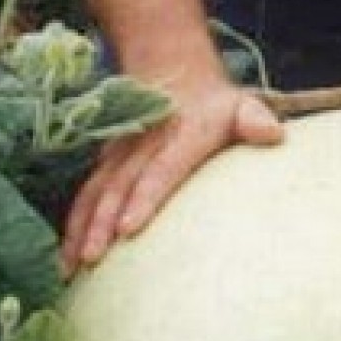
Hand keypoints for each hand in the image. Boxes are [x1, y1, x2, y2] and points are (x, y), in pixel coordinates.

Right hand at [61, 81, 283, 275]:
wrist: (176, 74)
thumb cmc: (219, 107)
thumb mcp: (244, 105)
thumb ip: (255, 120)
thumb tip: (273, 133)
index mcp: (182, 135)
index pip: (162, 168)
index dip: (145, 197)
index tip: (129, 228)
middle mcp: (145, 145)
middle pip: (120, 186)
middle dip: (104, 222)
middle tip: (94, 258)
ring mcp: (121, 154)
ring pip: (96, 192)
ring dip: (82, 228)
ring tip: (73, 266)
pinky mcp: (107, 164)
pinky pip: (86, 195)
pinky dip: (74, 225)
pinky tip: (67, 260)